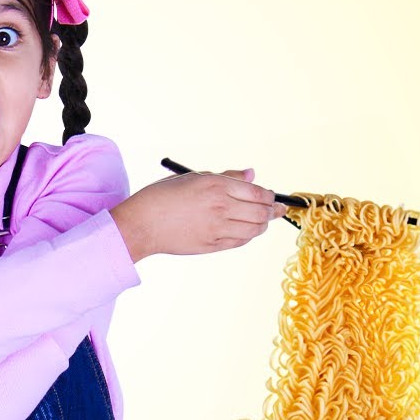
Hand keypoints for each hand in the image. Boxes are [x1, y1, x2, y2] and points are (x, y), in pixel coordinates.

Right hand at [110, 168, 284, 261]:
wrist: (142, 224)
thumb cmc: (163, 197)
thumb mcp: (194, 178)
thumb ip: (226, 177)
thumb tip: (252, 174)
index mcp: (216, 185)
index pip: (257, 192)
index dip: (269, 195)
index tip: (272, 197)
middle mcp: (220, 206)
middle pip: (261, 211)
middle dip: (273, 211)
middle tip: (277, 210)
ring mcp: (218, 228)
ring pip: (255, 229)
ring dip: (263, 225)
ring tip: (263, 221)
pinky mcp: (212, 245)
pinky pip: (240, 241)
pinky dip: (248, 236)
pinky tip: (246, 230)